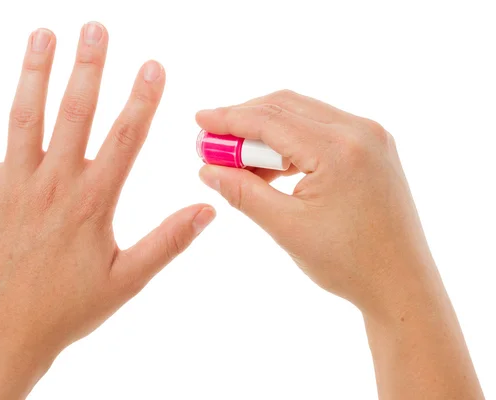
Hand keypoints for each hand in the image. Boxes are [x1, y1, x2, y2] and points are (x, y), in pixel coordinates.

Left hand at [0, 23, 214, 398]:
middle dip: (87, 68)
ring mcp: (10, 186)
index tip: (152, 64)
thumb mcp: (127, 280)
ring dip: (32, 73)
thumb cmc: (67, 309)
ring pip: (21, 118)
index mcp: (91, 203)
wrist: (2, 335)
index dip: (141, 99)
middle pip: (73, 115)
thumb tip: (207, 210)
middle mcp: (51, 185)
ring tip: (42, 34)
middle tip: (95, 28)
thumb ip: (167, 242)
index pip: (124, 139)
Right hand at [196, 90, 483, 398]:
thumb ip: (243, 193)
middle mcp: (360, 131)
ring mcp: (371, 137)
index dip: (229, 118)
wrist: (402, 284)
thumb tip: (207, 169)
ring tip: (238, 160)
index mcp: (339, 150)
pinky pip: (321, 130)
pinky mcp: (373, 148)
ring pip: (303, 116)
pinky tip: (271, 166)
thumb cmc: (349, 264)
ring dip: (267, 132)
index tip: (199, 120)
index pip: (270, 119)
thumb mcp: (287, 228)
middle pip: (286, 107)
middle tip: (213, 142)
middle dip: (244, 121)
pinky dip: (291, 142)